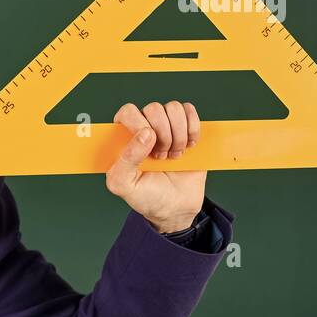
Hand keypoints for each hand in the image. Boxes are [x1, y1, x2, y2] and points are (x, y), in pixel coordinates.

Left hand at [105, 100, 204, 233]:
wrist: (176, 208)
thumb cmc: (146, 196)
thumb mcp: (124, 185)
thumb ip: (125, 160)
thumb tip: (145, 133)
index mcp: (123, 138)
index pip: (127, 112)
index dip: (139, 124)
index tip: (149, 146)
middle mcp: (143, 127)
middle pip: (154, 108)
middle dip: (163, 135)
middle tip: (161, 157)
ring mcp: (166, 126)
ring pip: (174, 108)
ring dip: (179, 134)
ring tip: (174, 155)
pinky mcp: (186, 128)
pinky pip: (190, 111)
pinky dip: (193, 129)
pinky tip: (189, 147)